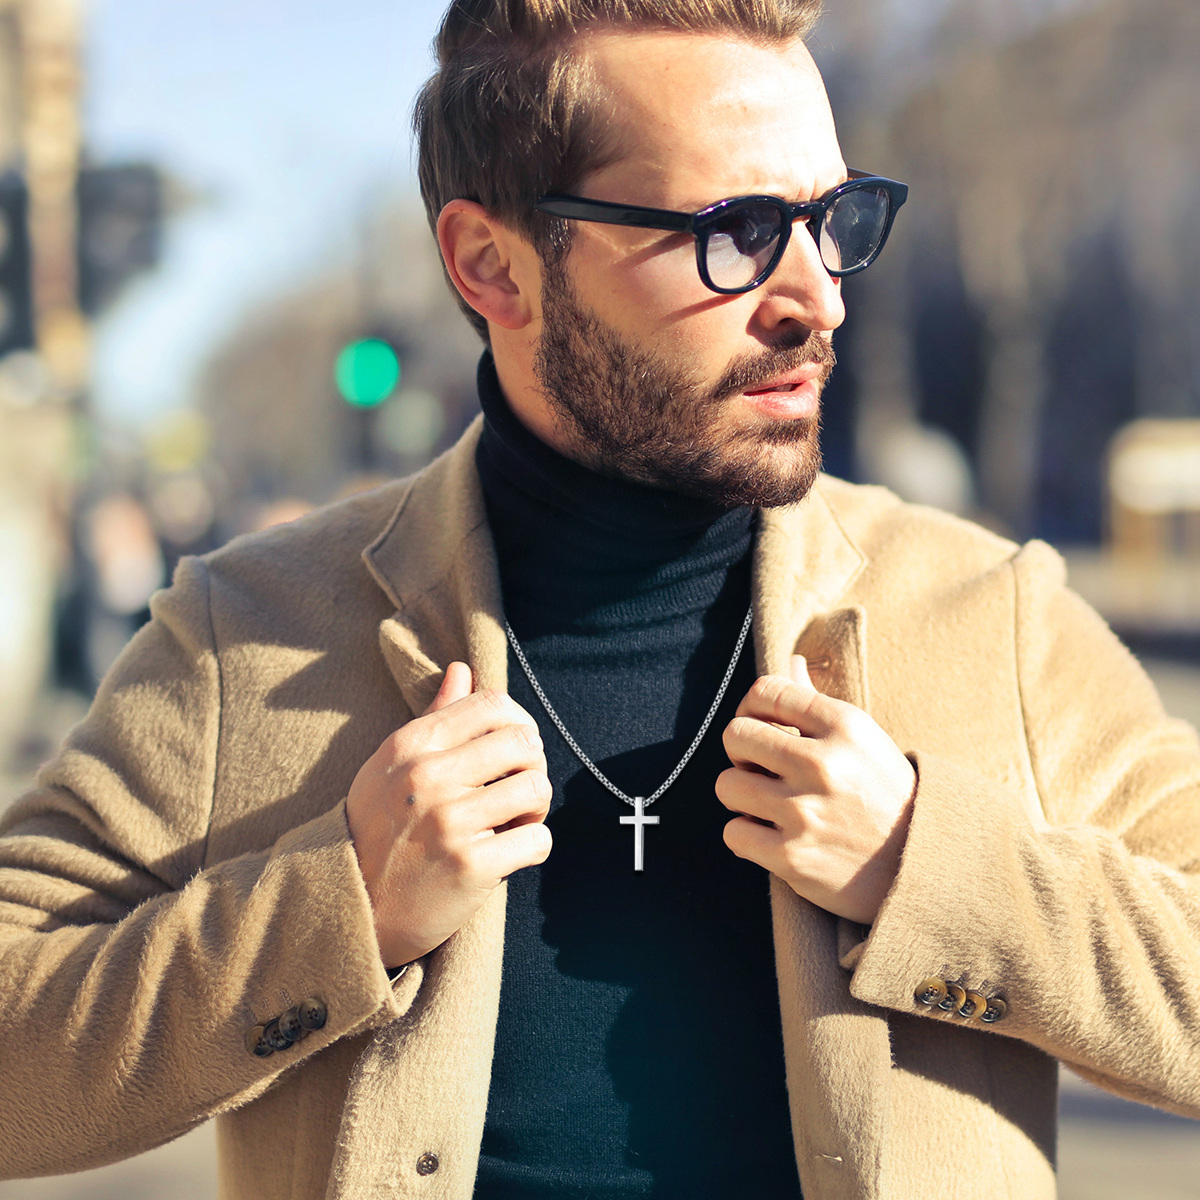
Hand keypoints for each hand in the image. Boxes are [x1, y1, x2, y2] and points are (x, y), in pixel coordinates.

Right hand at [346, 662, 551, 966]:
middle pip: (523, 742)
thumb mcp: (391, 766)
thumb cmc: (376, 831)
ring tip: (513, 822)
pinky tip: (509, 854)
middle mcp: (427, 777)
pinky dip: (533, 847)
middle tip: (517, 791)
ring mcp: (448, 822)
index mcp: (411, 745)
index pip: (492, 705)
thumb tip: (462, 670)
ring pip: (536, 789)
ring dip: (535, 810)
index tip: (512, 752)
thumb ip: (434, 718)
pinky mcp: (468, 866)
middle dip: (533, 766)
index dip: (517, 725)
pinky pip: (537, 840)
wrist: (349, 909)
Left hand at [717, 656, 915, 923]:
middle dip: (742, 753)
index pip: (765, 691)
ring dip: (742, 797)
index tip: (762, 726)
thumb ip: (817, 703)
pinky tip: (771, 836)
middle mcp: (823, 764)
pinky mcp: (792, 856)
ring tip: (768, 805)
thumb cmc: (885, 794)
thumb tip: (791, 662)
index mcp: (843, 725)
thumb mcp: (864, 740)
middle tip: (762, 769)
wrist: (922, 865)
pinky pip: (733, 832)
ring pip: (726, 785)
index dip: (752, 707)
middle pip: (735, 735)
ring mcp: (805, 812)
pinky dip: (746, 836)